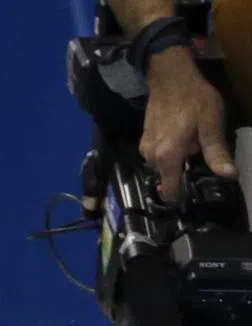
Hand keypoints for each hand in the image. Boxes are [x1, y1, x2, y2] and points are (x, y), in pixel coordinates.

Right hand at [142, 47, 237, 202]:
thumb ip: (217, 153)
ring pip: (161, 166)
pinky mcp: (144, 140)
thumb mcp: (212, 124)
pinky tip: (177, 135)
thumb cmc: (194, 99)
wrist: (171, 77)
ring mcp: (145, 148)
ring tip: (188, 142)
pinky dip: (167, 152)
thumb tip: (229, 176)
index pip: (170, 190)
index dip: (179, 198)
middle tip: (196, 154)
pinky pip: (156, 155)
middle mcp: (152, 157)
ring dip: (173, 161)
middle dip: (180, 171)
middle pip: (166, 177)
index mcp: (168, 157)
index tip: (187, 201)